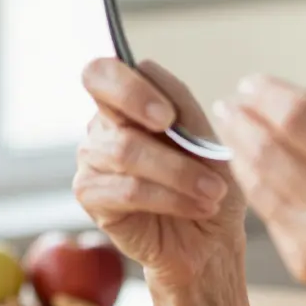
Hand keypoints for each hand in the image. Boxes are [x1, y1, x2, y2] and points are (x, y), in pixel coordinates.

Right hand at [74, 58, 246, 289]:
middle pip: (105, 99)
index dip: (130, 86)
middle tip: (184, 137)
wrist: (212, 237)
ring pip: (126, 150)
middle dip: (144, 109)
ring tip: (214, 191)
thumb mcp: (209, 138)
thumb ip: (181, 104)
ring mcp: (93, 160)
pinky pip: (127, 189)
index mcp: (130, 103)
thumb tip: (148, 67)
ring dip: (179, 171)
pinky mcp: (92, 196)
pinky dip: (170, 198)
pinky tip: (197, 206)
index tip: (167, 114)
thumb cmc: (209, 184)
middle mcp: (104, 126)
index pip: (104, 72)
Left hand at [212, 52, 305, 305]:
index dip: (268, 94)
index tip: (255, 82)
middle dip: (242, 118)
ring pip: (259, 183)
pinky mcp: (305, 266)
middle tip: (233, 101)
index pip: (300, 119)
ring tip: (233, 128)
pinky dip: (255, 186)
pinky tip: (252, 167)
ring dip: (238, 150)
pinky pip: (268, 215)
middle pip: (268, 148)